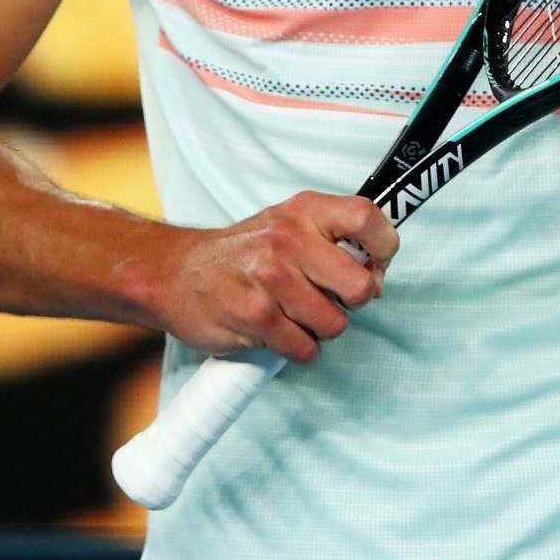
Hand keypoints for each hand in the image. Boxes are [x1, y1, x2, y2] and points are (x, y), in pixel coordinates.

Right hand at [153, 191, 399, 364]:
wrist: (175, 273)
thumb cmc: (244, 252)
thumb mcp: (290, 224)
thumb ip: (335, 239)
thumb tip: (378, 274)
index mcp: (305, 211)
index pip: (368, 218)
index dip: (385, 248)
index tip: (376, 266)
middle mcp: (289, 239)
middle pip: (359, 286)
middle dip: (351, 302)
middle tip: (329, 298)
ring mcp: (270, 278)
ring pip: (334, 324)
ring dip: (321, 328)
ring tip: (296, 314)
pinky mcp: (254, 316)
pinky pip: (304, 348)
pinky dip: (299, 349)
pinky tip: (280, 332)